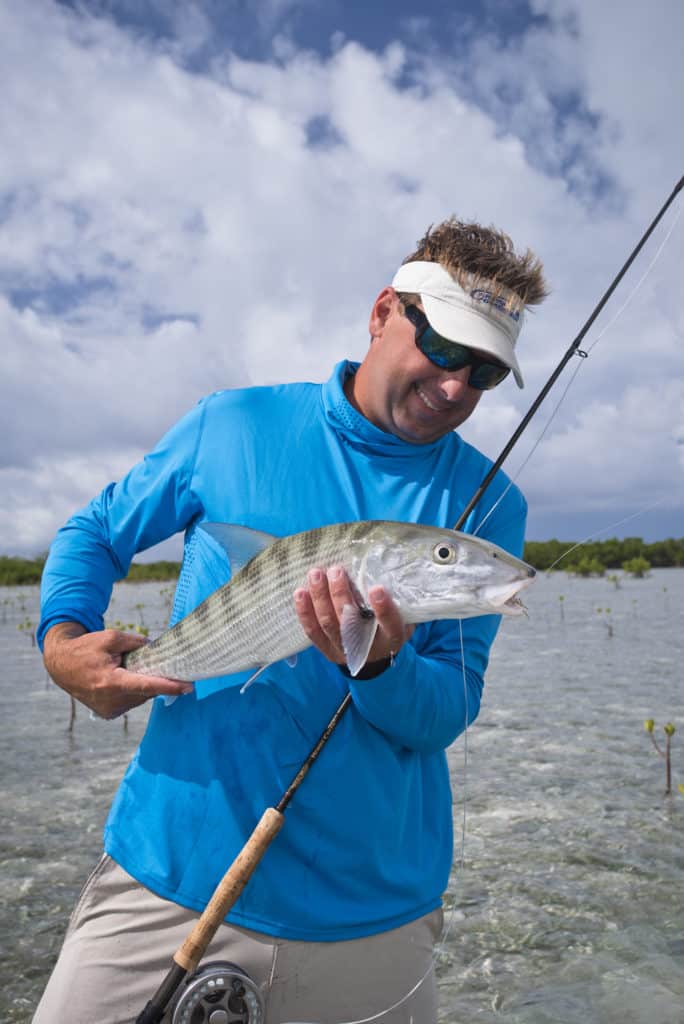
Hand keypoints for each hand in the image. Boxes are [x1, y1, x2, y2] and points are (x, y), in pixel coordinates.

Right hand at [43, 622, 193, 719]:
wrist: (61, 665)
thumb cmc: (86, 649)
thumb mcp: (111, 637)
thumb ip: (136, 642)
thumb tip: (156, 649)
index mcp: (112, 682)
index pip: (147, 686)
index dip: (170, 686)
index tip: (188, 687)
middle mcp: (111, 701)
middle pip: (146, 691)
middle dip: (154, 678)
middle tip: (153, 663)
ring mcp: (109, 710)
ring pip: (140, 697)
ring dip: (142, 684)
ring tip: (125, 670)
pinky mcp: (108, 714)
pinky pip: (131, 702)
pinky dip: (133, 691)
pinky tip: (122, 679)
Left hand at [293, 566, 413, 668]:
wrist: (375, 656)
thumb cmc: (389, 626)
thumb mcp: (404, 616)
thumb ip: (398, 600)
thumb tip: (388, 568)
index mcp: (391, 639)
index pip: (390, 625)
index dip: (383, 609)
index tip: (377, 589)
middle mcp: (367, 647)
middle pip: (351, 622)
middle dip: (341, 595)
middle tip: (336, 571)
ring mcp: (344, 651)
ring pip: (328, 624)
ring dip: (320, 598)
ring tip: (316, 574)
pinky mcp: (327, 650)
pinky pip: (313, 632)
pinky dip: (305, 612)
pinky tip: (300, 593)